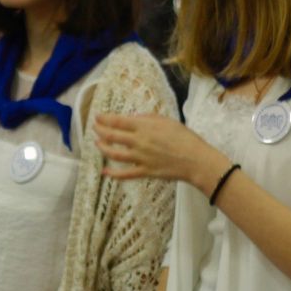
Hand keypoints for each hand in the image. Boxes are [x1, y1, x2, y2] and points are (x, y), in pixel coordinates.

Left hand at [93, 112, 224, 190]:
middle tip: (94, 128)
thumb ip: (149, 117)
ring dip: (102, 148)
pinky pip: (124, 174)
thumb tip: (134, 117)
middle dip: (100, 131)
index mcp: (144, 127)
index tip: (98, 116)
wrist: (196, 160)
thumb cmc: (185, 138)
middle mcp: (139, 142)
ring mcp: (140, 158)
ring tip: (97, 144)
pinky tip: (104, 171)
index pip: (118, 121)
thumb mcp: (168, 121)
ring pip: (114, 154)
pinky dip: (113, 174)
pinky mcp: (144, 172)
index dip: (105, 118)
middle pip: (112, 136)